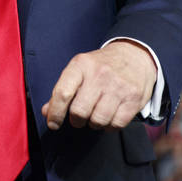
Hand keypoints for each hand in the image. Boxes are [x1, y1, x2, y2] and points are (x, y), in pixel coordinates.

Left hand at [41, 40, 155, 130]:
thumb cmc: (101, 65)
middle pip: (79, 111)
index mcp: (81, 65)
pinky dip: (110, 126)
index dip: (55, 113)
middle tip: (79, 117)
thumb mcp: (79, 70)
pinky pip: (116, 125)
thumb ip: (62, 90)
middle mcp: (100, 74)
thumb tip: (47, 112)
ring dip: (94, 123)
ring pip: (98, 121)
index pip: (63, 93)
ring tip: (96, 114)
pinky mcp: (133, 98)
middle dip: (77, 120)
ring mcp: (118, 86)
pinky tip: (110, 116)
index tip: (53, 123)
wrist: (135, 55)